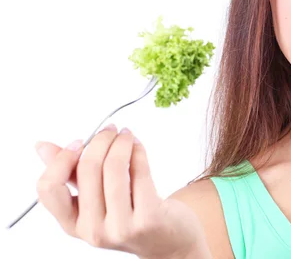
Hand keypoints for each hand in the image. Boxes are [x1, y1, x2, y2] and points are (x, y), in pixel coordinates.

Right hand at [35, 124, 209, 258]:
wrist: (168, 241)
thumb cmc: (130, 215)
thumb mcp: (96, 200)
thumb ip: (70, 174)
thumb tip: (42, 146)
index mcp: (73, 225)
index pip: (48, 189)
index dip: (61, 158)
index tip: (80, 141)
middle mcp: (93, 230)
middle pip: (86, 170)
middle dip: (100, 140)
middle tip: (111, 130)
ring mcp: (121, 227)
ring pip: (113, 168)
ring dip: (121, 142)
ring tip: (126, 134)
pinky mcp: (149, 218)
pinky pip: (140, 172)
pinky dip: (138, 151)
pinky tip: (138, 146)